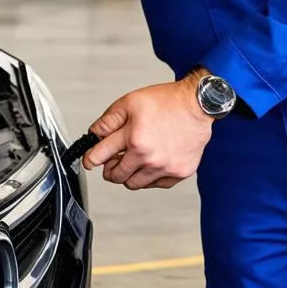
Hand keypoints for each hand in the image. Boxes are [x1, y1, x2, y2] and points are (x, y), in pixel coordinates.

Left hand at [83, 73, 213, 189]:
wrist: (197, 105)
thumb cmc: (167, 102)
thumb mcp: (129, 102)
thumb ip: (108, 120)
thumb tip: (94, 134)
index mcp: (133, 138)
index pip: (100, 156)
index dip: (90, 159)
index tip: (89, 161)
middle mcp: (148, 157)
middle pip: (116, 175)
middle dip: (109, 168)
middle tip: (112, 160)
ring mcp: (164, 168)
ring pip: (134, 184)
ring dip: (128, 174)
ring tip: (132, 160)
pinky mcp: (178, 173)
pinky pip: (155, 185)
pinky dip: (148, 177)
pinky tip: (150, 163)